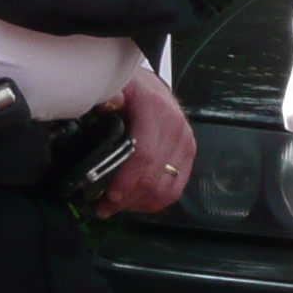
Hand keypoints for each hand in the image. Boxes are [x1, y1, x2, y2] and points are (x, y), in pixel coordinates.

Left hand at [97, 65, 196, 217]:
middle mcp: (176, 128)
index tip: (109, 195)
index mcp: (156, 110)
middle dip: (128, 198)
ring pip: (167, 188)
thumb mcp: (117, 85)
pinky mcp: (189, 154)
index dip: (127, 180)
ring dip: (140, 204)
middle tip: (103, 207)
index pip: (144, 154)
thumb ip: (109, 95)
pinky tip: (136, 203)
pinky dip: (156, 201)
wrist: (153, 87)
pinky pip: (176, 188)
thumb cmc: (132, 89)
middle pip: (154, 176)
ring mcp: (185, 143)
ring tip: (116, 207)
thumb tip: (107, 103)